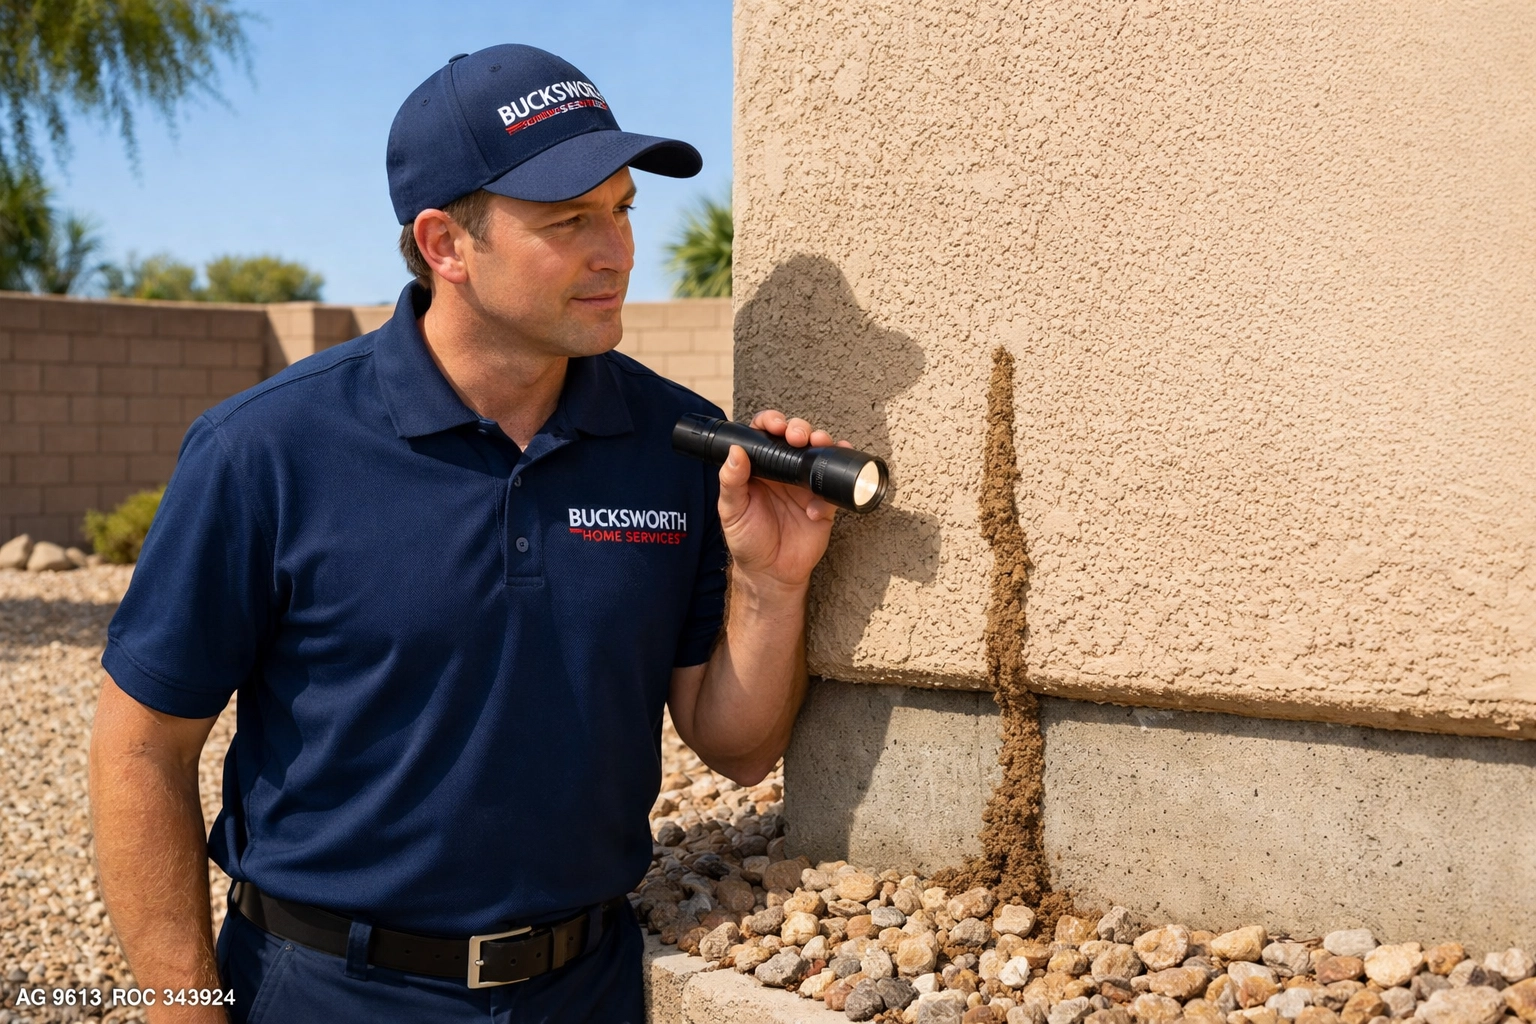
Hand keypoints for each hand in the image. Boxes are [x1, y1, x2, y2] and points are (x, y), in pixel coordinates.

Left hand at [716, 410, 852, 589]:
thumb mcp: (732, 511)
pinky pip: (833, 488)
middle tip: (798, 436)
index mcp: (760, 468)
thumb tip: (735, 452)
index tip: (775, 424)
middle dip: (800, 429)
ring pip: (819, 454)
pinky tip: (814, 509)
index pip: (766, 434)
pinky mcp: (823, 504)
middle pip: (797, 437)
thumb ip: (731, 482)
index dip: (772, 422)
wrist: (771, 574)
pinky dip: (830, 490)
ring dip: (823, 444)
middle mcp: (784, 471)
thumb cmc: (748, 541)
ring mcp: (805, 486)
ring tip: (820, 444)